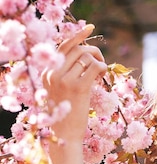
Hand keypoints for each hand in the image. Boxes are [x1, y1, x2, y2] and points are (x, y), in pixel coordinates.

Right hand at [43, 24, 106, 141]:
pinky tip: (103, 77)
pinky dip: (103, 68)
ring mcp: (64, 80)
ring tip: (101, 72)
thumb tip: (85, 56)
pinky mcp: (78, 88)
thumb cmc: (66, 115)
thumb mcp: (60, 92)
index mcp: (46, 73)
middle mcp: (53, 73)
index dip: (78, 35)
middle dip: (93, 51)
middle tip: (101, 62)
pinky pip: (95, 67)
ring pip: (87, 56)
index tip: (90, 27)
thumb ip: (66, 74)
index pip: (62, 47)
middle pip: (78, 49)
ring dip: (99, 61)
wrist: (65, 135)